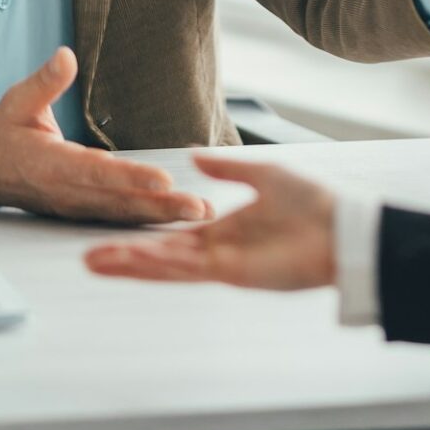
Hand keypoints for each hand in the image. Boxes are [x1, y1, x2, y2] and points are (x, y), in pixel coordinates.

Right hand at [0, 46, 212, 223]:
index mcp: (50, 164)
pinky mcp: (83, 210)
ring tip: (198, 213)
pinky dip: (148, 218)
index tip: (163, 180)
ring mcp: (76, 205)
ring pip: (123, 213)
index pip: (95, 172)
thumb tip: (65, 56)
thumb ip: (44, 82)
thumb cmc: (6, 132)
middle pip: (118, 201)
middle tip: (198, 207)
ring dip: (161, 215)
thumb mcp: (18, 101)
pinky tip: (176, 216)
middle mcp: (67, 191)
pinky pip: (119, 216)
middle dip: (160, 205)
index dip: (129, 177)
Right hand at [82, 153, 337, 290]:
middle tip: (88, 259)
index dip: (143, 237)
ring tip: (94, 262)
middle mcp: (217, 251)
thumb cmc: (313, 204)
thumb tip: (195, 158)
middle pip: (160, 257)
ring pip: (165, 266)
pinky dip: (158, 265)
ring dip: (130, 264)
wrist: (341, 226)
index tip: (113, 235)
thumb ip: (228, 168)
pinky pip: (187, 269)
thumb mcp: (264, 174)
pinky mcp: (231, 272)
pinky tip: (132, 261)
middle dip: (124, 258)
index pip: (173, 237)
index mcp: (223, 231)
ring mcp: (222, 264)